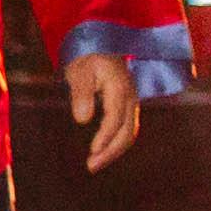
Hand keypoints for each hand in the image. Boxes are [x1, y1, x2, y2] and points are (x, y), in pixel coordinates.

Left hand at [71, 51, 142, 170]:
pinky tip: (102, 151)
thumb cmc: (86, 56)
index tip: (92, 151)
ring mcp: (131, 102)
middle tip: (91, 166)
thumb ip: (82, 94)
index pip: (115, 119)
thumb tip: (82, 120)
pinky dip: (116, 142)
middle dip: (111, 151)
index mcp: (120, 89)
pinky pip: (126, 128)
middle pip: (127, 131)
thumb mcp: (79, 71)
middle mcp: (130, 98)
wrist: (99, 43)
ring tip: (94, 164)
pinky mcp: (127, 105)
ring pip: (129, 132)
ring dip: (113, 150)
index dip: (105, 137)